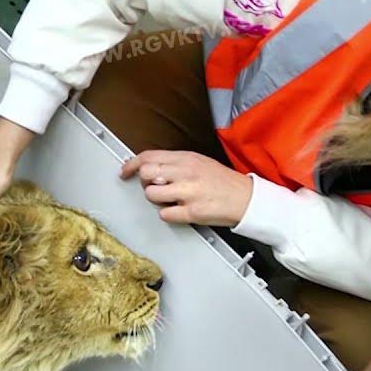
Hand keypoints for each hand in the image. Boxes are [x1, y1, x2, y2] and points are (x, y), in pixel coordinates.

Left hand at [119, 150, 253, 227]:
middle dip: (146, 183)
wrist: (245, 198)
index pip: (148, 156)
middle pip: (146, 174)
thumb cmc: (222, 181)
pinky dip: (168, 214)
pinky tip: (179, 210)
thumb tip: (150, 166)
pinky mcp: (191, 212)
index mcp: (186, 158)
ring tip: (171, 199)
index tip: (125, 172)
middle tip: (156, 187)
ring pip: (151, 195)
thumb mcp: (199, 162)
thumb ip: (174, 162)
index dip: (132, 164)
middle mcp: (185, 173)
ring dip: (157, 200)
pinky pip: (164, 214)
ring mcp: (188, 193)